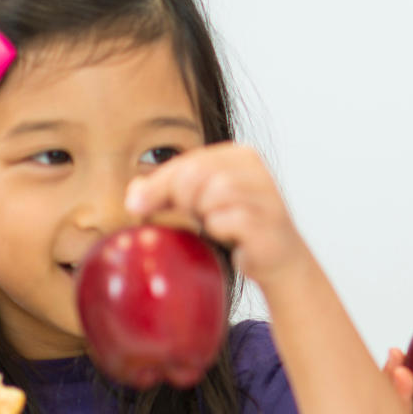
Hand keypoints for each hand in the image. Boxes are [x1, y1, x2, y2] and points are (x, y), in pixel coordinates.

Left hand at [125, 144, 307, 290]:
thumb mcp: (200, 204)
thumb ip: (169, 191)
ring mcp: (264, 192)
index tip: (134, 206)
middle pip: (195, 174)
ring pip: (211, 194)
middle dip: (181, 200)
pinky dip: (218, 231)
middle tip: (191, 219)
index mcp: (239, 155)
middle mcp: (254, 168)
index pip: (187, 161)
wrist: (278, 258)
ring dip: (204, 217)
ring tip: (215, 226)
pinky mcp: (268, 220)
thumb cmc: (236, 228)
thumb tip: (134, 194)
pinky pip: (223, 220)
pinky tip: (231, 237)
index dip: (157, 183)